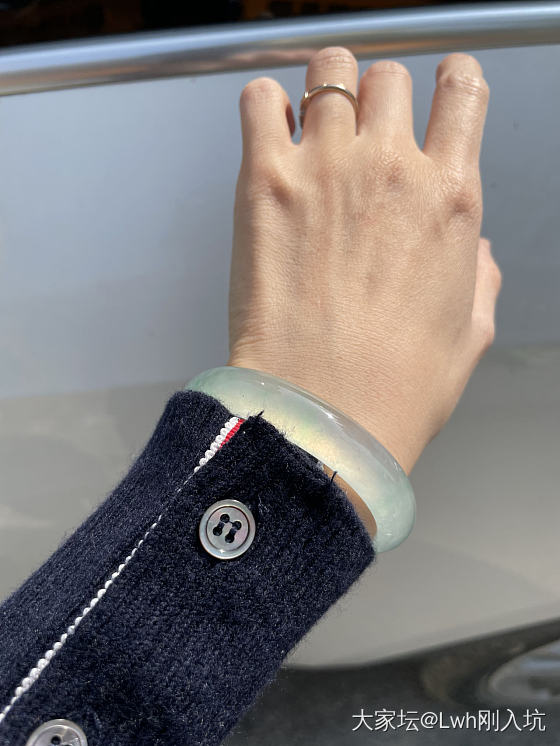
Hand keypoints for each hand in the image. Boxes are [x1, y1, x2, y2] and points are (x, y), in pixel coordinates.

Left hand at [228, 47, 500, 475]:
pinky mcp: (265, 183)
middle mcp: (392, 170)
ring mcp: (326, 169)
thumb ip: (478, 278)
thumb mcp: (467, 335)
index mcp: (450, 200)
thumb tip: (473, 251)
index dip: (452, 85)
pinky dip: (265, 104)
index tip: (441, 92)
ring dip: (327, 86)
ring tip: (314, 119)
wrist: (324, 416)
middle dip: (381, 97)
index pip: (464, 92)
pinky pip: (260, 99)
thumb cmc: (394, 388)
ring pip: (330, 68)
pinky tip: (271, 132)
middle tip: (364, 127)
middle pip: (389, 78)